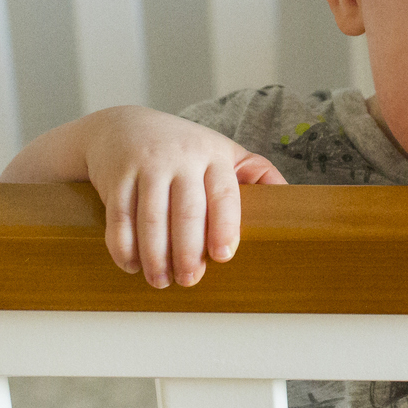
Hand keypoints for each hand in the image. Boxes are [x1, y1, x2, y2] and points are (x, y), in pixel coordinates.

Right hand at [0, 106, 284, 288]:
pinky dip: (123, 247)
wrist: (122, 126)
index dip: (224, 226)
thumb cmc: (183, 148)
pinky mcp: (116, 177)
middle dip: (187, 251)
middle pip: (185, 211)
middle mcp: (179, 158)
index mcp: (212, 156)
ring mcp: (146, 166)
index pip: (223, 193)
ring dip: (155, 256)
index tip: (222, 257)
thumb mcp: (222, 151)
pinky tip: (131, 266)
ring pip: (150, 217)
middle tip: (189, 280)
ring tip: (160, 280)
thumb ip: (256, 173)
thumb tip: (292, 199)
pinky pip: (119, 217)